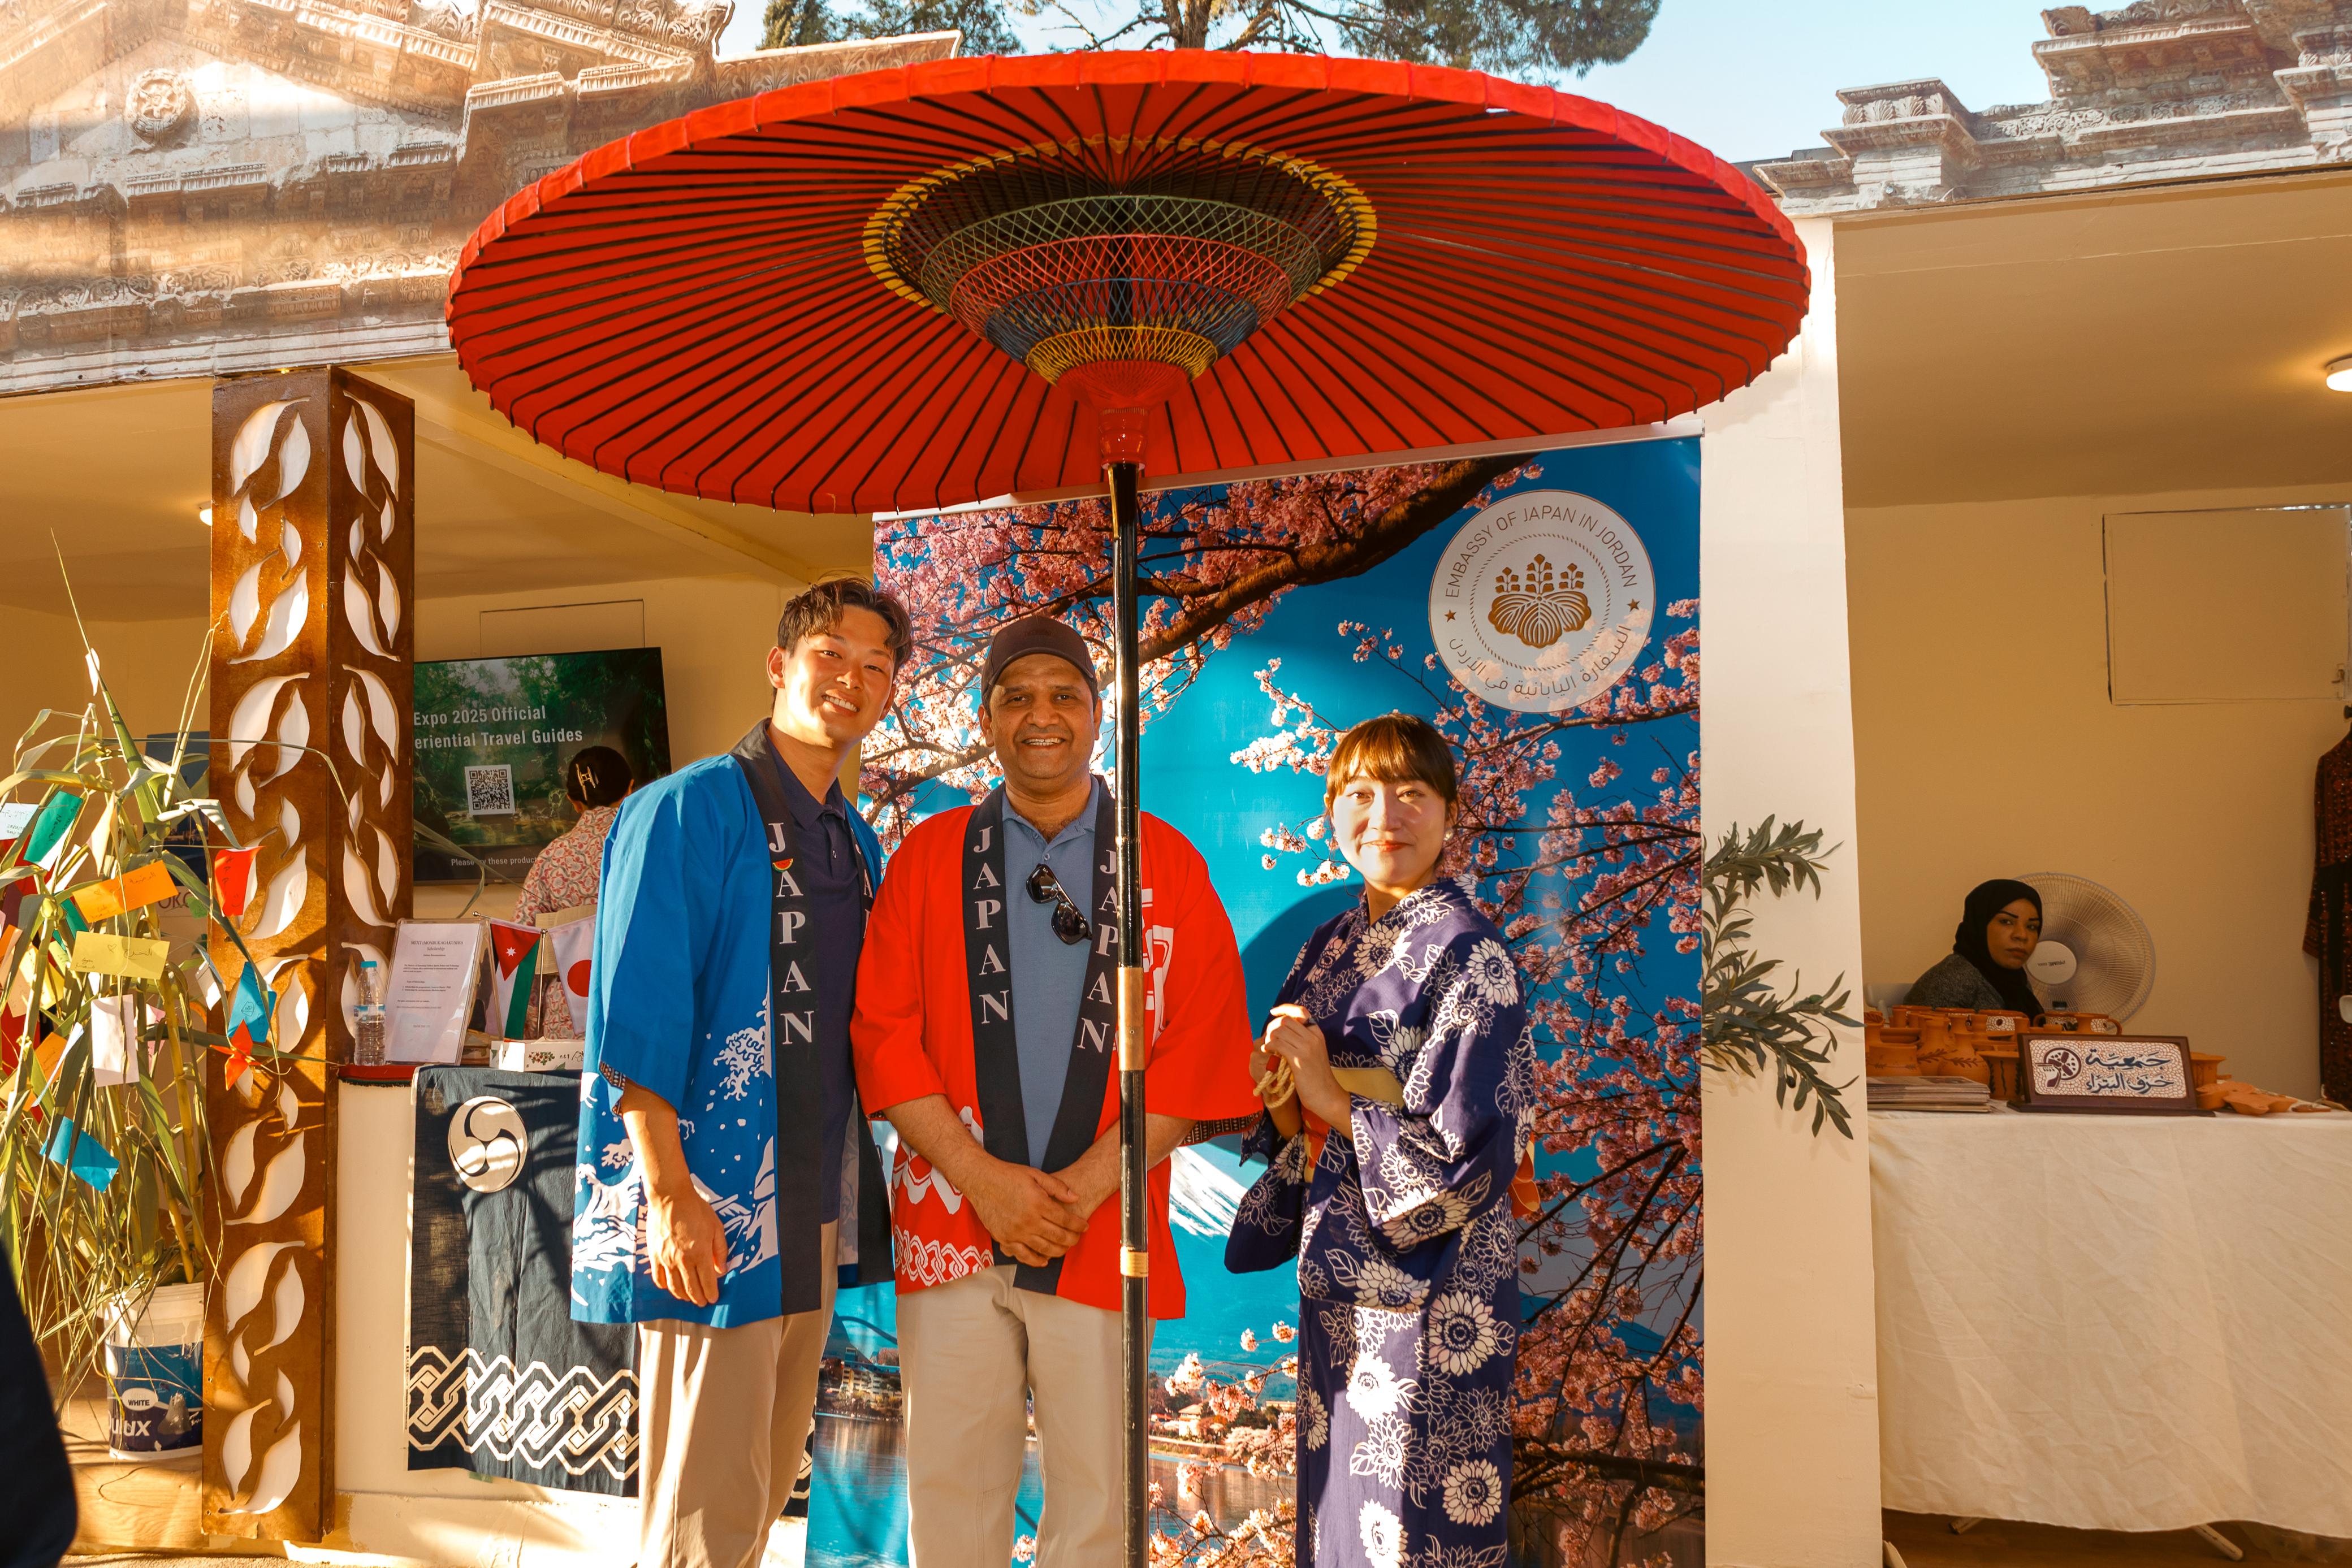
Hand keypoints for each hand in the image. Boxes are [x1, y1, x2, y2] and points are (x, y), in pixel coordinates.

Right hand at [645, 1187, 730, 1306]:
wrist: (670, 1198)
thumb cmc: (696, 1210)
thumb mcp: (716, 1227)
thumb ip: (720, 1251)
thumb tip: (721, 1270)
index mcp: (700, 1254)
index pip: (707, 1282)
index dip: (711, 1293)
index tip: (713, 1299)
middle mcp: (682, 1261)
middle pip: (690, 1289)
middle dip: (698, 1298)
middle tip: (703, 1302)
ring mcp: (666, 1260)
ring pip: (674, 1287)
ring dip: (683, 1296)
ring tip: (689, 1298)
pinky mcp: (653, 1256)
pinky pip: (658, 1278)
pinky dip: (665, 1287)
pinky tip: (671, 1287)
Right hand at [967, 1158, 1088, 1267]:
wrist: (982, 1180)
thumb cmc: (1008, 1175)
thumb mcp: (1036, 1175)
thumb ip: (1057, 1187)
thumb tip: (1075, 1198)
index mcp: (1039, 1203)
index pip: (1065, 1220)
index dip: (1078, 1225)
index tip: (1084, 1227)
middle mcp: (1029, 1220)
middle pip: (1057, 1236)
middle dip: (1072, 1239)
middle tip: (1077, 1238)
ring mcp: (1016, 1232)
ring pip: (1043, 1248)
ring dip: (1058, 1251)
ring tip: (1065, 1248)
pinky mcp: (1005, 1239)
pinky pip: (1023, 1255)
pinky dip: (1035, 1260)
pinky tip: (1044, 1260)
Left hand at [1264, 1005, 1348, 1129]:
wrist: (1326, 1095)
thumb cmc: (1316, 1076)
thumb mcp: (1313, 1052)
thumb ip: (1301, 1040)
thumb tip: (1282, 1030)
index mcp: (1317, 1033)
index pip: (1300, 1011)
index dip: (1284, 1008)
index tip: (1274, 1012)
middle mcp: (1313, 1037)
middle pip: (1286, 1020)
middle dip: (1273, 1026)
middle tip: (1269, 1038)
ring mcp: (1307, 1047)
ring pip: (1280, 1031)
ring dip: (1269, 1037)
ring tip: (1267, 1047)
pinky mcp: (1299, 1059)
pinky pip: (1278, 1044)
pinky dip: (1269, 1046)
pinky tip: (1268, 1052)